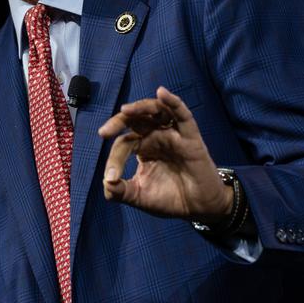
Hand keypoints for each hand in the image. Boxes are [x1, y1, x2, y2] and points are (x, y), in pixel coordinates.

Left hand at [97, 85, 232, 224]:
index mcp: (143, 148)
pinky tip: (162, 93)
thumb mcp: (139, 196)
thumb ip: (120, 191)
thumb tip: (106, 185)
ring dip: (141, 107)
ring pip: (157, 110)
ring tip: (125, 110)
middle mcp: (157, 137)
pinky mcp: (191, 138)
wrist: (198, 209)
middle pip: (136, 118)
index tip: (111, 178)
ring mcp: (174, 135)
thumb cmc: (170, 199)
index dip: (114, 159)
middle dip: (118, 121)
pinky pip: (183, 115)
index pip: (124, 142)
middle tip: (105, 132)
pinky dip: (173, 102)